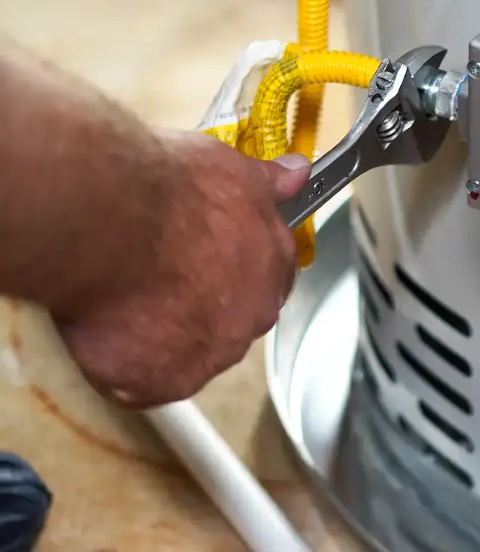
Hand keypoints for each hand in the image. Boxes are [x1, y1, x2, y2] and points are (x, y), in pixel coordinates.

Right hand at [51, 131, 309, 409]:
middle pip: (233, 318)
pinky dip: (126, 363)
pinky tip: (110, 330)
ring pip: (190, 352)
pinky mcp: (161, 383)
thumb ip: (269, 182)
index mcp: (274, 265)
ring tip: (129, 299)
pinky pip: (144, 382)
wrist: (114, 224)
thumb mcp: (233, 169)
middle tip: (161, 276)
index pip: (269, 276)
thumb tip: (298, 174)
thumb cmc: (171, 191)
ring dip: (166, 335)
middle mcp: (252, 317)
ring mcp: (209, 355)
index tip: (207, 257)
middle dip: (204, 303)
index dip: (235, 267)